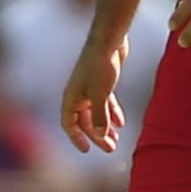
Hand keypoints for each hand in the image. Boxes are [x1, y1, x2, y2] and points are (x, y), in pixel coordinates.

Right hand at [62, 37, 129, 153]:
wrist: (109, 41)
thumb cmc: (100, 66)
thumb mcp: (100, 94)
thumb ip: (100, 116)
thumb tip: (100, 135)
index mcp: (71, 98)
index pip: (69, 124)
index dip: (76, 138)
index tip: (87, 150)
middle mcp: (78, 95)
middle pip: (86, 121)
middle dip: (97, 136)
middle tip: (110, 148)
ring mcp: (90, 89)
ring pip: (97, 113)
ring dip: (105, 127)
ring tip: (116, 140)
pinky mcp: (103, 82)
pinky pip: (105, 103)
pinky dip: (112, 113)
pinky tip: (121, 123)